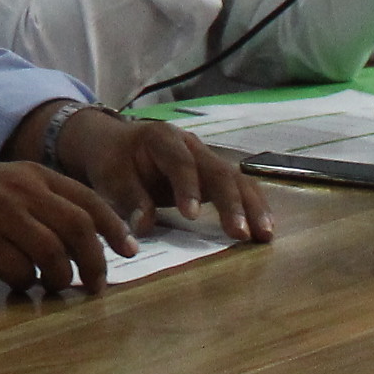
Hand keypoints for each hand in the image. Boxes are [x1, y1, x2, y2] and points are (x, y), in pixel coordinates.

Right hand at [0, 162, 137, 292]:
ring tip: (54, 287)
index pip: (88, 201)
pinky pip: (19, 271)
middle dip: (95, 262)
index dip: (115, 229)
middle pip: (78, 229)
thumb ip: (43, 202)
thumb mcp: (6, 183)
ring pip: (53, 255)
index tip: (130, 252)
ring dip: (60, 278)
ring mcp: (0, 216)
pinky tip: (17, 283)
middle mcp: (21, 191)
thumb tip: (86, 239)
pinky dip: (25, 283)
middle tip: (96, 285)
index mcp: (32, 174)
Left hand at [52, 109, 270, 243]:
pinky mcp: (213, 175)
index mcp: (162, 137)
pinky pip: (239, 188)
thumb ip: (129, 199)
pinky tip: (263, 229)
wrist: (115, 143)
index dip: (187, 188)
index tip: (191, 216)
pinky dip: (253, 207)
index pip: (180, 162)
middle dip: (232, 203)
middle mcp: (191, 145)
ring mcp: (206, 159)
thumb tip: (144, 228)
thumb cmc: (112, 159)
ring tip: (263, 235)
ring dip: (252, 207)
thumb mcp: (110, 176)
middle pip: (219, 171)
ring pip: (237, 179)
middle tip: (241, 233)